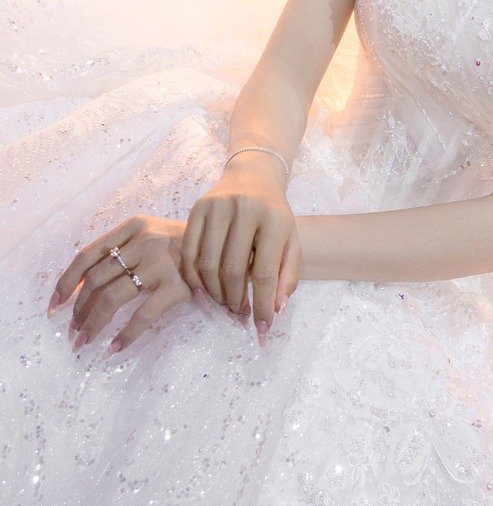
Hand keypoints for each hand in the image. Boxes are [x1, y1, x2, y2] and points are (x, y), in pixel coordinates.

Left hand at [49, 215, 191, 352]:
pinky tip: (115, 347)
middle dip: (78, 310)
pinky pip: (142, 316)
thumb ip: (123, 250)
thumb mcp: (154, 234)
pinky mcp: (179, 286)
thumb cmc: (187, 244)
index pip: (87, 255)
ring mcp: (162, 264)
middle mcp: (146, 241)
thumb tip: (80, 287)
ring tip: (85, 340)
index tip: (54, 306)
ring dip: (93, 323)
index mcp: (135, 226)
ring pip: (112, 298)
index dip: (66, 282)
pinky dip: (125, 335)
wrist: (232, 246)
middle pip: (97, 280)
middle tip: (74, 331)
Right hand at [181, 151, 301, 335]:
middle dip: (235, 300)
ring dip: (214, 292)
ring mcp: (217, 208)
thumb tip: (276, 309)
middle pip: (232, 270)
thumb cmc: (275, 215)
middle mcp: (245, 210)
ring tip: (224, 304)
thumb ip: (287, 275)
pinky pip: (188, 252)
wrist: (254, 177)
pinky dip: (193, 277)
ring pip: (207, 264)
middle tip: (238, 314)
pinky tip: (203, 291)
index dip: (262, 303)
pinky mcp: (196, 208)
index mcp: (275, 220)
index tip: (262, 328)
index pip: (266, 272)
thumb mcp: (291, 241)